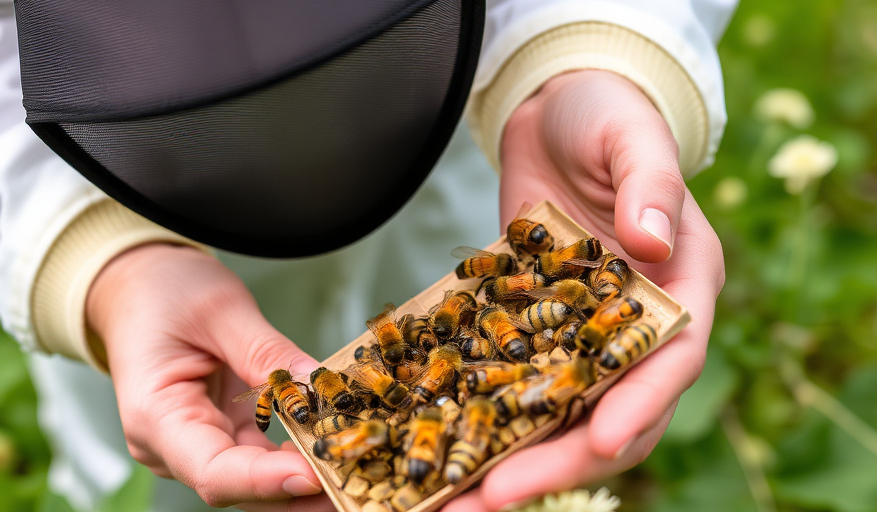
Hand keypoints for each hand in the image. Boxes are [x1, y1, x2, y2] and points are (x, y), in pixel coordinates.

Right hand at [86, 244, 334, 510]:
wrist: (137, 285)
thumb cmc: (164, 291)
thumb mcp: (220, 310)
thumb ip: (267, 353)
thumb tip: (319, 387)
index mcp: (156, 417)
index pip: (213, 471)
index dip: (265, 481)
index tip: (316, 474)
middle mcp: (172, 447)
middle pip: (239, 489)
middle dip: (298, 491)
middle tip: (358, 481)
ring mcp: (197, 446)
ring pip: (255, 485)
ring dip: (305, 480)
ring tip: (358, 466)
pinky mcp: (221, 436)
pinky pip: (261, 460)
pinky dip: (298, 457)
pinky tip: (338, 449)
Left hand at [445, 70, 724, 510]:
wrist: (558, 109)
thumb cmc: (607, 114)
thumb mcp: (631, 135)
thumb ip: (649, 184)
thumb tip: (654, 244)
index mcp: (683, 284)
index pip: (670, 359)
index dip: (640, 404)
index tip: (602, 442)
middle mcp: (639, 324)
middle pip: (612, 413)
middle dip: (560, 461)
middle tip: (494, 496)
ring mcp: (585, 332)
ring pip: (559, 415)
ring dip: (513, 460)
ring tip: (456, 500)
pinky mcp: (535, 326)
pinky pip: (512, 383)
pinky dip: (481, 419)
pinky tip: (437, 445)